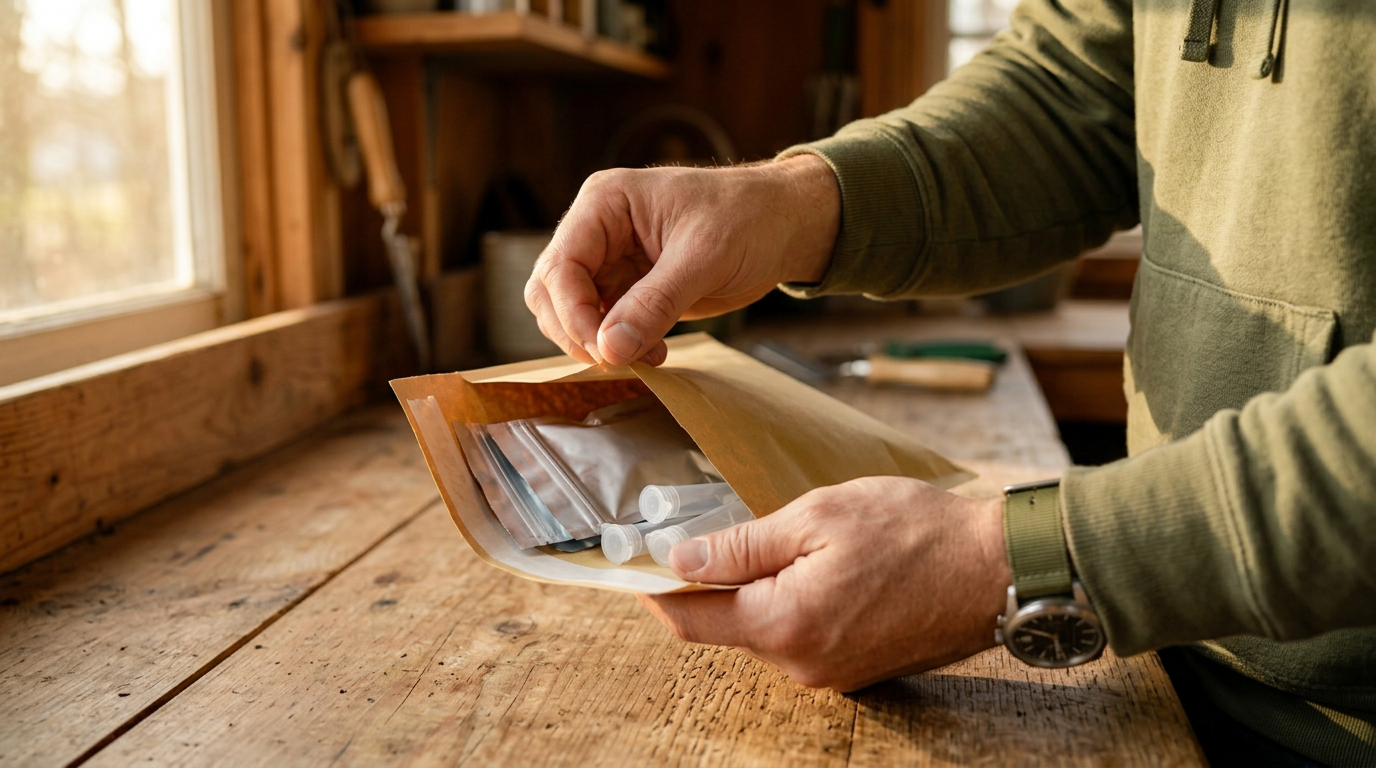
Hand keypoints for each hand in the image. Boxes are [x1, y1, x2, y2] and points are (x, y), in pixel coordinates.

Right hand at [525, 155, 839, 365]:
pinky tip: (653, 352)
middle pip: (552, 291)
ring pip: (571, 312)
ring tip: (644, 355)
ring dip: (597, 343)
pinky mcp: (630, 288)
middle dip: (577, 331)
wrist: (785, 225)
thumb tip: (610, 349)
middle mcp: (598, 230)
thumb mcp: (704, 257)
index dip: (573, 313)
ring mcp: (611, 260)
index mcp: (605, 203)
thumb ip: (655, 304)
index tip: (602, 350)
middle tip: (616, 359)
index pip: (560, 265)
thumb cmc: (749, 217)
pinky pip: (604, 324)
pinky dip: (619, 345)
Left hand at [638, 477, 1009, 690]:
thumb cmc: (916, 533)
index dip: (655, 589)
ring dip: (761, 590)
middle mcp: (801, 664)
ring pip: (766, 630)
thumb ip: (742, 544)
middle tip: (716, 526)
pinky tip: (821, 566)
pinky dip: (794, 603)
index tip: (636, 561)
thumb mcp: (818, 517)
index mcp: (783, 625)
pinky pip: (802, 637)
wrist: (999, 569)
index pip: (688, 620)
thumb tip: (681, 559)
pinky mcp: (856, 669)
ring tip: (787, 540)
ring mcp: (831, 673)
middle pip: (726, 625)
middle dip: (714, 582)